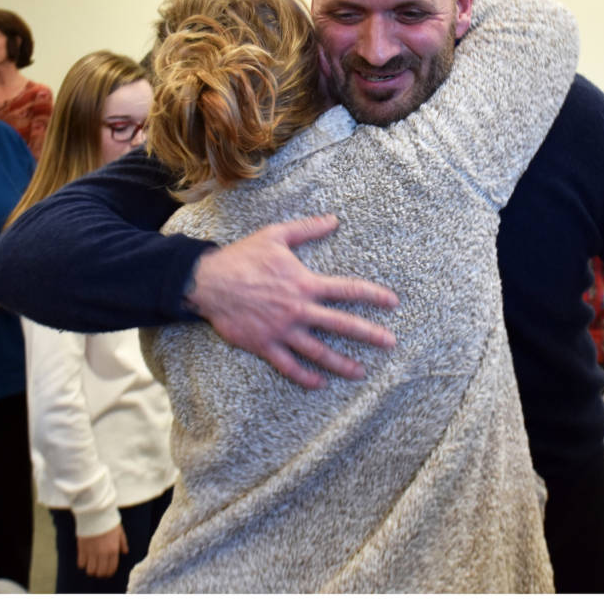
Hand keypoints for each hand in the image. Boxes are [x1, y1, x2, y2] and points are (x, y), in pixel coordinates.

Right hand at [77, 522, 128, 578]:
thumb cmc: (109, 521)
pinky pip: (81, 564)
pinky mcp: (81, 549)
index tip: (108, 572)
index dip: (109, 573)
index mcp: (113, 549)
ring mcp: (91, 552)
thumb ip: (123, 543)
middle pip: (100, 573)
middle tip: (100, 569)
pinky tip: (85, 559)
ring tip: (92, 564)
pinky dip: (83, 564)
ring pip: (90, 571)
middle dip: (100, 573)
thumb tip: (125, 553)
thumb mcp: (120, 531)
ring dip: (91, 569)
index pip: (111, 569)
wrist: (96, 513)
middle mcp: (102, 553)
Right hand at [186, 214, 399, 388]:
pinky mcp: (265, 344)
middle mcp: (299, 309)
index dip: (373, 296)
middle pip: (341, 324)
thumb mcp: (276, 235)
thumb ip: (307, 230)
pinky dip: (305, 377)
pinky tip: (319, 384)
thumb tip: (334, 220)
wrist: (210, 282)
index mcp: (306, 283)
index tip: (393, 303)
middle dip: (369, 335)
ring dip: (342, 364)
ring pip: (319, 351)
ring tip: (360, 373)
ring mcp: (283, 330)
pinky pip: (289, 366)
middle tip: (390, 343)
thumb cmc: (244, 256)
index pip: (348, 290)